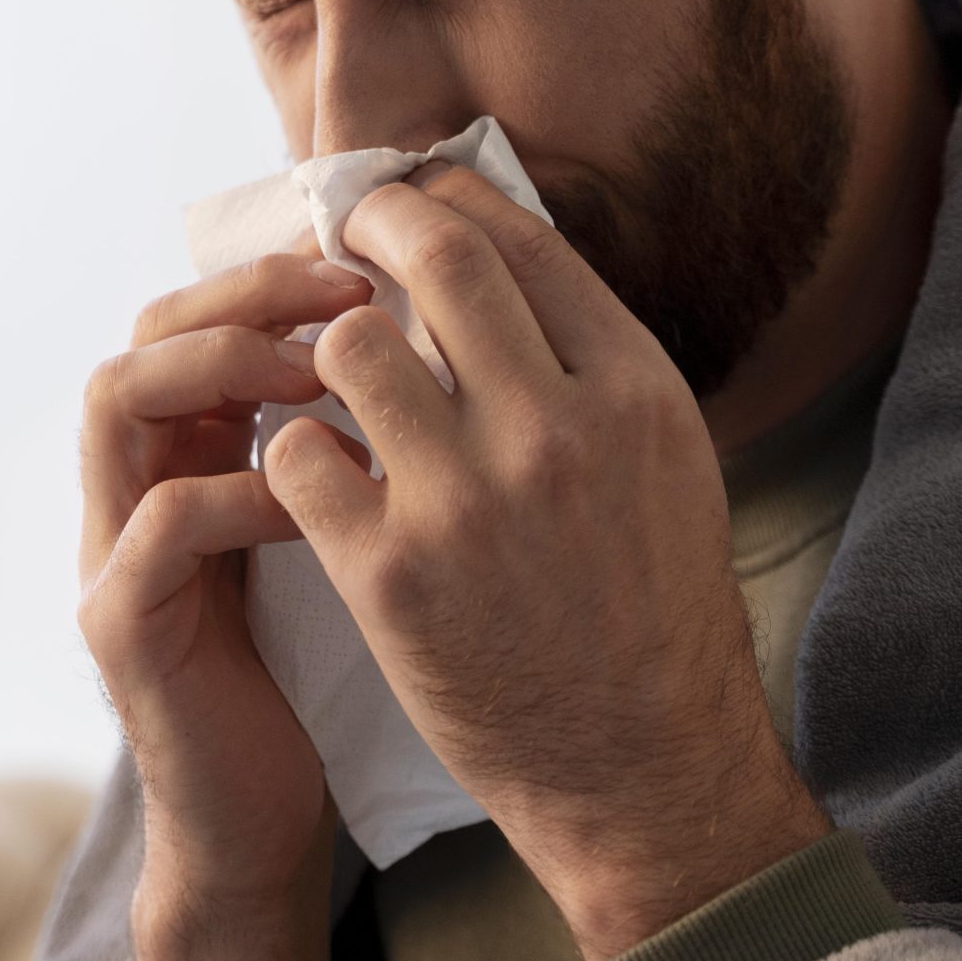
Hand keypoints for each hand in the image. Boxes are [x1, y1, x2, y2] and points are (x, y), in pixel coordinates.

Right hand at [77, 248, 375, 960]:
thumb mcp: (339, 530)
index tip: (373, 260)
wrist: (261, 823)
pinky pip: (162, 520)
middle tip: (350, 293)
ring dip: (224, 363)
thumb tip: (439, 335)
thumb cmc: (316, 669)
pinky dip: (244, 488)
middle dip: (248, 293)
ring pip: (118, 396)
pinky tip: (328, 495)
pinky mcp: (121, 624)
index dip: (276, 273)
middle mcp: (130, 484)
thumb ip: (348, 441)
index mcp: (185, 453)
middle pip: (146, 329)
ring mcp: (110, 551)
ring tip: (324, 372)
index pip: (197, 310)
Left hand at [260, 163, 830, 960]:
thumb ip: (588, 362)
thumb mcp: (665, 459)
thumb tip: (501, 253)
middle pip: (435, 255)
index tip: (407, 193)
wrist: (644, 767)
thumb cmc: (651, 609)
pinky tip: (316, 470)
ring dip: (327, 349)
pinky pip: (300, 454)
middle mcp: (557, 428)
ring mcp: (470, 500)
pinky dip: (295, 450)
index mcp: (633, 389)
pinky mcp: (393, 573)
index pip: (518, 237)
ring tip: (329, 377)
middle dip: (372, 223)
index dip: (445, 194)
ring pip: (350, 345)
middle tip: (341, 230)